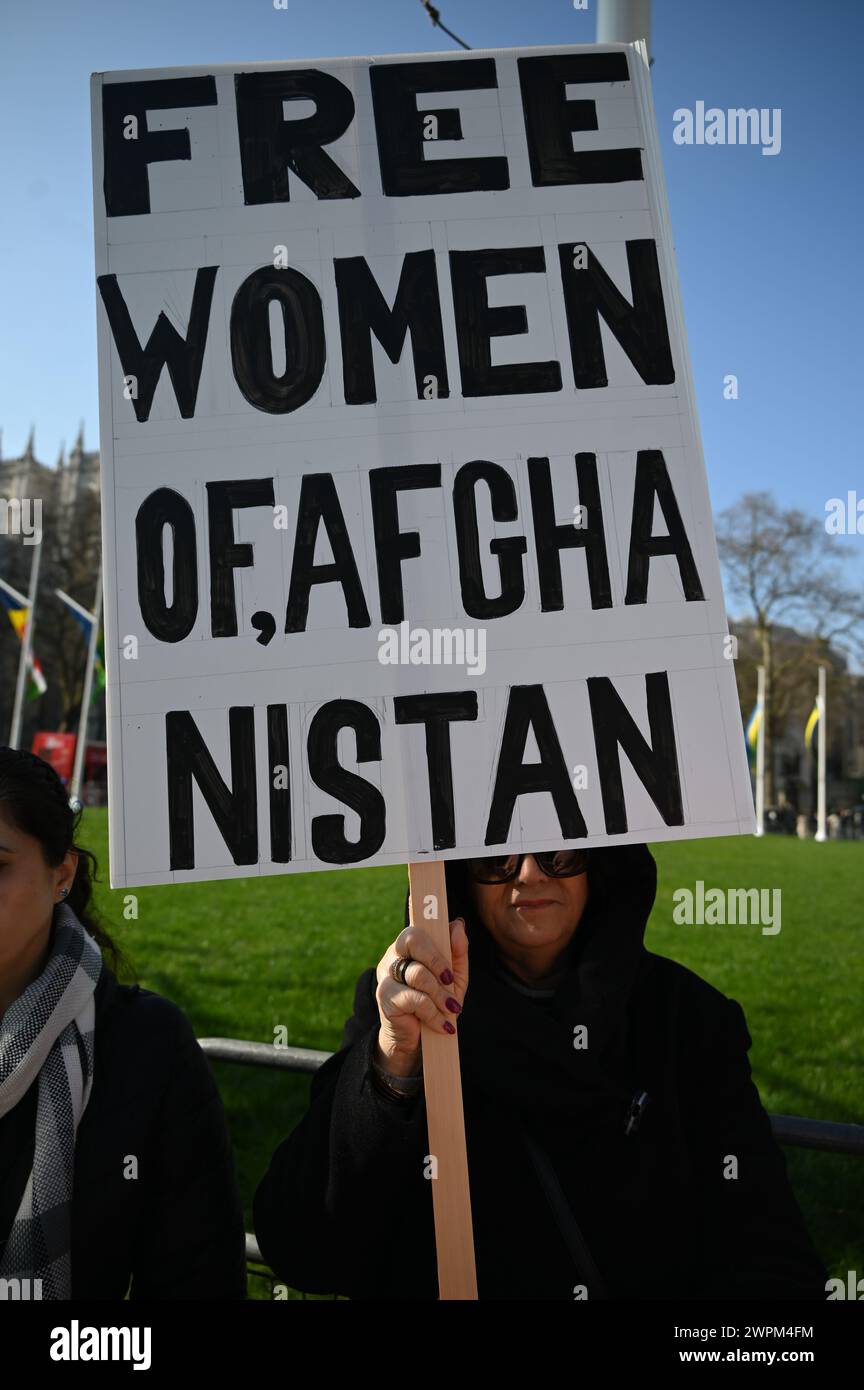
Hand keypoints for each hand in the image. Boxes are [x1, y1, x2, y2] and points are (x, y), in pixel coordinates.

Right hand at [375, 918, 468, 1074]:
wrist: (416, 1039)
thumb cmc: (436, 1002)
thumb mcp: (453, 977)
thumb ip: (457, 951)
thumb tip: (458, 924)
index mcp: (409, 945)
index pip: (418, 928)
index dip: (434, 932)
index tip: (453, 945)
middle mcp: (394, 955)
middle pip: (413, 940)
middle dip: (438, 961)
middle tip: (450, 981)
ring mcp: (386, 974)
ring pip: (417, 973)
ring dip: (440, 994)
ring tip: (451, 1009)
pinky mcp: (384, 995)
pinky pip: (414, 999)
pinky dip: (433, 1013)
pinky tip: (443, 1024)